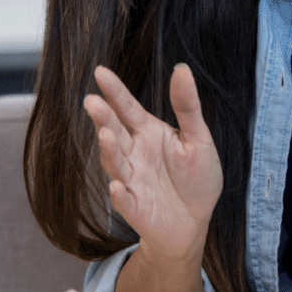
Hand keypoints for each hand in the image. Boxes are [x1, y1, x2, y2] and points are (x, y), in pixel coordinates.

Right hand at [83, 64, 222, 265]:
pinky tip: (118, 186)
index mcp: (149, 133)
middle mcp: (134, 154)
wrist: (195, 222)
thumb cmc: (196, 178)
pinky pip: (124, 201)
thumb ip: (187, 106)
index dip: (115, 92)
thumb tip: (181, 68)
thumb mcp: (198, 138)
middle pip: (115, 132)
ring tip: (106, 136)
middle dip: (103, 118)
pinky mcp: (135, 208)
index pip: (128, 108)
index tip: (100, 72)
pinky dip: (119, 195)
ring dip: (109, 151)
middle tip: (92, 101)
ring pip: (115, 164)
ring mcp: (132, 181)